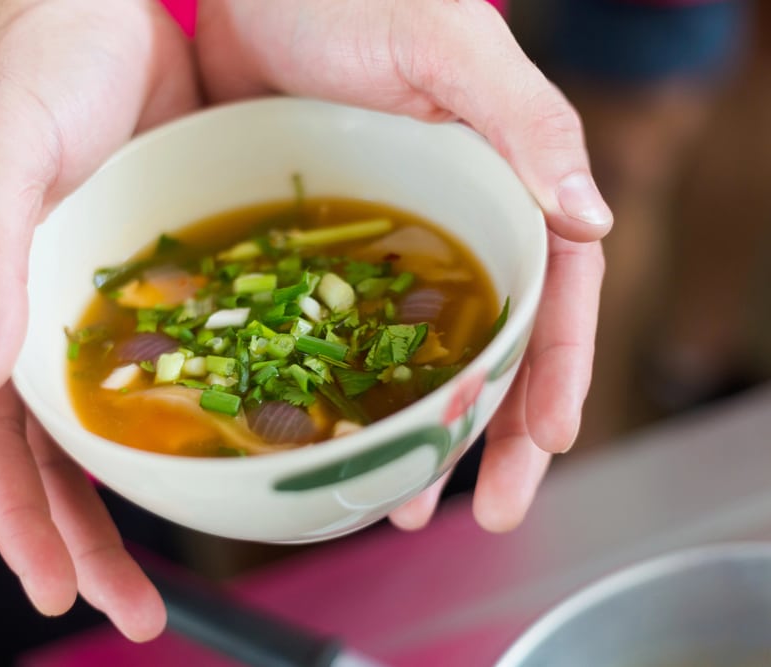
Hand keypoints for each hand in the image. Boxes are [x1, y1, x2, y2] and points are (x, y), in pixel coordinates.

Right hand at [0, 0, 197, 639]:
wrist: (101, 14)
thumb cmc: (39, 73)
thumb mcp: (3, 156)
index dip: (23, 522)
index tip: (61, 590)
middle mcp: (37, 323)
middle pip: (55, 459)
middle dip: (86, 540)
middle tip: (134, 610)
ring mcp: (100, 310)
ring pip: (115, 428)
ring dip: (141, 501)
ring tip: (174, 570)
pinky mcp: (158, 283)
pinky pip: (176, 367)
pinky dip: (197, 420)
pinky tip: (233, 451)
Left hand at [195, 0, 609, 531]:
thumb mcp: (446, 48)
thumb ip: (523, 123)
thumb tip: (592, 219)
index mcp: (502, 187)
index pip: (551, 296)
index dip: (554, 374)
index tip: (543, 445)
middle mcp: (451, 228)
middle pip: (489, 349)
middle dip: (492, 434)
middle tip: (484, 508)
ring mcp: (384, 249)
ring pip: (414, 360)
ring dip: (418, 434)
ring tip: (401, 503)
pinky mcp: (320, 253)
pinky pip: (337, 338)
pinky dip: (341, 394)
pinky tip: (330, 439)